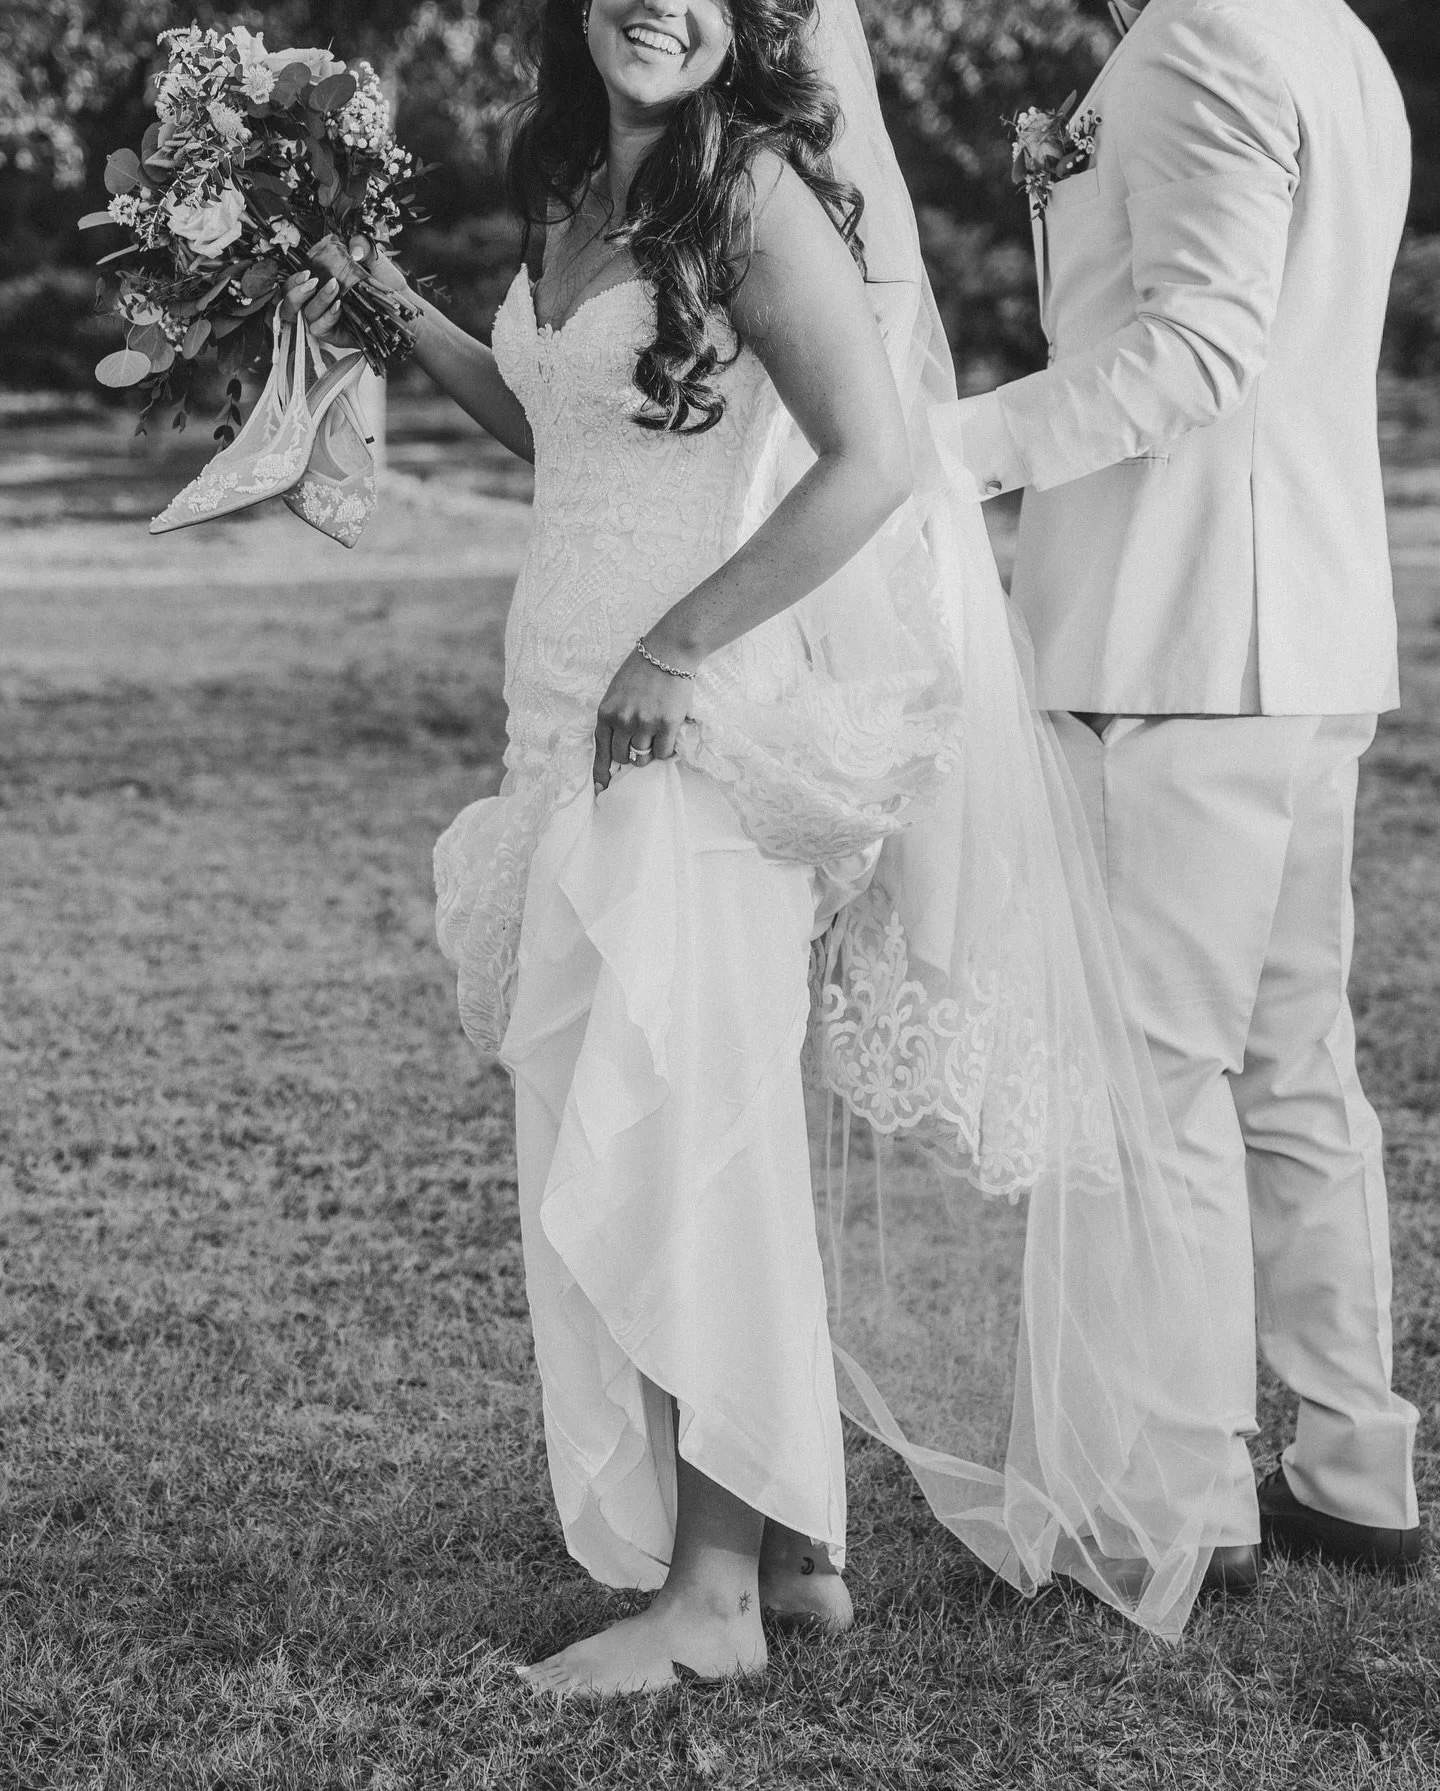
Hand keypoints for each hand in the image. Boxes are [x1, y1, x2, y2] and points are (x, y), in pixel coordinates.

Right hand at [280, 235, 413, 346]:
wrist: (400, 306)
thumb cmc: (384, 283)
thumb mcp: (373, 258)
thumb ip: (361, 244)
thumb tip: (353, 247)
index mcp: (318, 282)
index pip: (293, 282)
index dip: (292, 278)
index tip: (306, 270)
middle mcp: (317, 301)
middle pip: (289, 301)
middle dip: (294, 290)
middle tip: (312, 280)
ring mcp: (324, 319)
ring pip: (305, 314)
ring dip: (317, 299)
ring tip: (334, 287)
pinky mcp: (333, 335)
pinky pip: (319, 328)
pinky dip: (327, 316)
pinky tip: (340, 306)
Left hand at [592, 648, 694, 793]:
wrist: (668, 652)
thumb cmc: (642, 669)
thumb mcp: (616, 692)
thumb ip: (613, 717)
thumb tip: (618, 745)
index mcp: (606, 712)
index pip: (600, 750)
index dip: (601, 772)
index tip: (602, 787)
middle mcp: (623, 721)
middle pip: (622, 757)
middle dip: (630, 756)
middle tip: (640, 745)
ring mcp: (645, 724)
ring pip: (642, 758)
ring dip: (648, 754)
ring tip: (655, 738)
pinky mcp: (667, 724)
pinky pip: (662, 753)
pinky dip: (664, 751)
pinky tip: (667, 738)